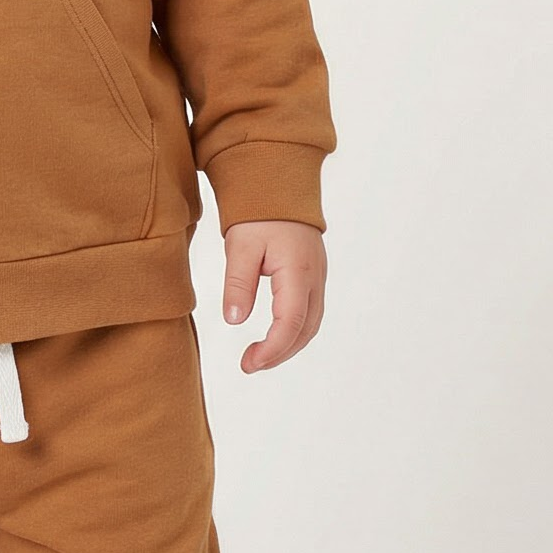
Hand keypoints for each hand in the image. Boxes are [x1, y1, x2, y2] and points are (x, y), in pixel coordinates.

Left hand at [221, 220, 325, 373]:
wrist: (280, 186)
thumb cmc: (259, 213)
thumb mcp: (240, 246)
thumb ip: (238, 284)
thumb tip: (234, 320)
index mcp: (297, 271)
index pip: (290, 323)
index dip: (271, 349)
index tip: (248, 364)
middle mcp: (314, 278)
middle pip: (305, 330)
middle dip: (279, 354)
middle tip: (249, 365)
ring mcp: (318, 278)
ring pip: (311, 324)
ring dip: (288, 346)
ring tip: (258, 357)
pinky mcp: (313, 277)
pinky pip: (310, 313)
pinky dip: (294, 332)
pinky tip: (273, 338)